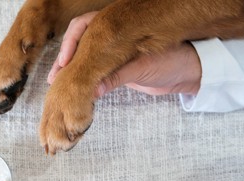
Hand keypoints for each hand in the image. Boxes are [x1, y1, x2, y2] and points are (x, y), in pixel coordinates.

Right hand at [47, 12, 201, 96]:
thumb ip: (117, 76)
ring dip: (70, 71)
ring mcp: (112, 53)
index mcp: (116, 26)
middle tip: (54, 78)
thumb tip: (93, 90)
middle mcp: (111, 37)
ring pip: (84, 58)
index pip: (83, 28)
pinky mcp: (114, 69)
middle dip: (64, 59)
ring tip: (56, 85)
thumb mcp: (142, 67)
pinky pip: (93, 72)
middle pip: (78, 43)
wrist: (189, 74)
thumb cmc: (172, 61)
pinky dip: (83, 81)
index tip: (65, 63)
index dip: (71, 44)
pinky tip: (73, 90)